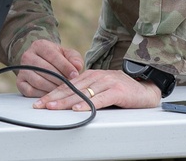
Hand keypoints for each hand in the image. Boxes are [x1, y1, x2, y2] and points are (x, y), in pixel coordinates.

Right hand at [15, 39, 83, 96]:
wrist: (42, 62)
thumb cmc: (57, 59)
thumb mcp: (67, 54)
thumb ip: (74, 58)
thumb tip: (77, 66)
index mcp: (39, 45)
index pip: (52, 56)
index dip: (65, 66)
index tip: (75, 75)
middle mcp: (28, 56)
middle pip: (45, 69)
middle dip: (60, 80)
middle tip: (71, 86)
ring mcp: (22, 69)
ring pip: (38, 81)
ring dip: (53, 89)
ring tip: (64, 92)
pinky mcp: (20, 82)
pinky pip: (31, 91)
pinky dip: (43, 95)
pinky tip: (52, 96)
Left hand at [34, 68, 163, 110]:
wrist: (146, 89)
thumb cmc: (122, 91)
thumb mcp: (101, 88)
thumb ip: (86, 92)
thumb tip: (67, 103)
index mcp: (90, 75)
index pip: (67, 85)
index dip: (52, 93)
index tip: (40, 101)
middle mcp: (96, 77)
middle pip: (71, 89)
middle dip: (53, 98)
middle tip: (40, 105)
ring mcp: (106, 83)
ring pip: (82, 93)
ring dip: (66, 101)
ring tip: (53, 108)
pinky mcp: (117, 91)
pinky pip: (99, 99)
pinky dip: (87, 104)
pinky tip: (78, 109)